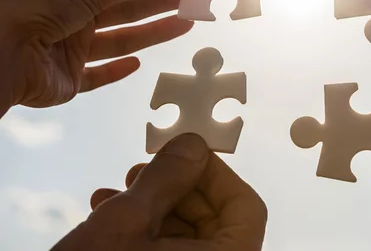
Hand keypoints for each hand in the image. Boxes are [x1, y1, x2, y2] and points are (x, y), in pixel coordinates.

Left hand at [0, 0, 192, 115]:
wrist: (0, 53)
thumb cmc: (41, 8)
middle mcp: (71, 15)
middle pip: (125, 9)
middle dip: (159, 2)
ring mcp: (69, 48)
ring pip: (118, 41)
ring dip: (151, 34)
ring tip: (185, 23)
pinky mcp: (67, 80)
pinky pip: (96, 75)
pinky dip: (116, 71)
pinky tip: (137, 64)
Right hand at [52, 133, 266, 250]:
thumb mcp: (127, 223)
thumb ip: (166, 178)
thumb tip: (192, 145)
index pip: (245, 208)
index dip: (216, 174)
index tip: (187, 155)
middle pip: (215, 221)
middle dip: (175, 190)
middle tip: (142, 172)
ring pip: (188, 239)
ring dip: (153, 209)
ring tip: (115, 195)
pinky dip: (144, 235)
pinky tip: (109, 217)